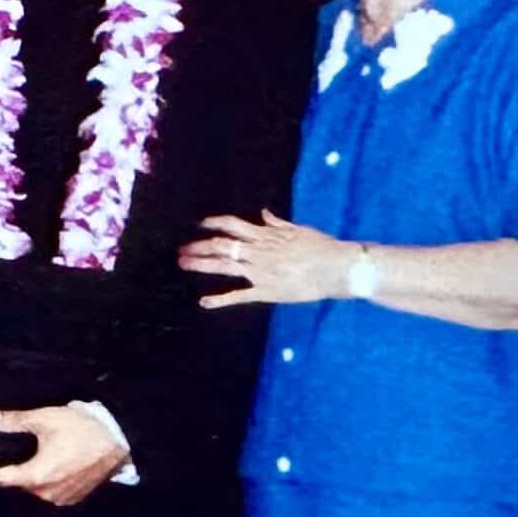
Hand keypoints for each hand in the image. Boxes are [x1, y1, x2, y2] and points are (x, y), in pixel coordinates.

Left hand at [0, 404, 128, 505]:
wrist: (119, 442)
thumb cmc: (82, 429)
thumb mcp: (45, 419)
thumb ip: (14, 421)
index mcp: (36, 476)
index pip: (0, 478)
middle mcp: (46, 493)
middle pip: (17, 484)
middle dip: (11, 469)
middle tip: (11, 451)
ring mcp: (61, 498)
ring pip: (34, 488)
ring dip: (30, 475)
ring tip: (33, 455)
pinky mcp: (73, 498)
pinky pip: (50, 492)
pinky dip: (47, 481)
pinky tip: (52, 464)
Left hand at [180, 211, 355, 308]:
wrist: (337, 268)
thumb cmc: (322, 247)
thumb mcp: (299, 230)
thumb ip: (278, 224)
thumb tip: (264, 214)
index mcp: (266, 236)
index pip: (233, 225)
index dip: (214, 223)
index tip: (200, 224)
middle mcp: (259, 251)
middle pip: (221, 245)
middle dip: (198, 246)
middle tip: (180, 249)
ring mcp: (261, 271)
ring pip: (224, 265)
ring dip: (201, 264)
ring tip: (183, 263)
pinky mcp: (267, 291)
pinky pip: (239, 295)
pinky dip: (220, 299)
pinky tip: (203, 302)